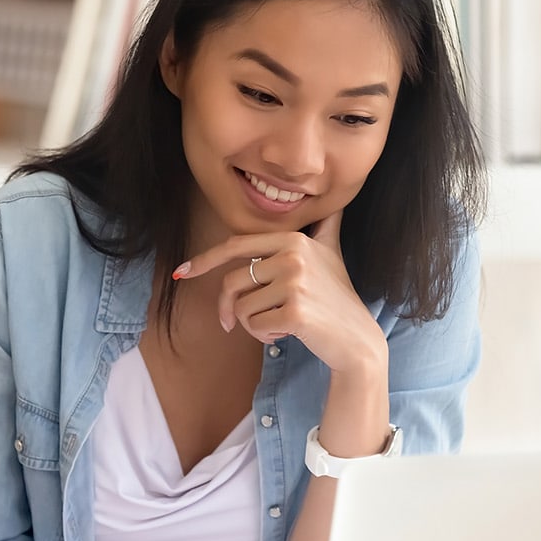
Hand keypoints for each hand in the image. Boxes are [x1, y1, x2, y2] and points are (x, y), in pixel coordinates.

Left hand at [173, 210, 385, 374]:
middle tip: (232, 323)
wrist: (357, 339)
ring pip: (241, 307)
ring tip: (278, 324)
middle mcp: (294, 255)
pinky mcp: (295, 312)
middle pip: (232, 281)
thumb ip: (324, 226)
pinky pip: (254, 326)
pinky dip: (263, 336)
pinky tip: (287, 333)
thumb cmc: (337, 298)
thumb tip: (334, 202)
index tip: (183, 272)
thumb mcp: (331, 254)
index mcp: (293, 239)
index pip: (236, 245)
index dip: (205, 259)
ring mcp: (296, 283)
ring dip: (251, 324)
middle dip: (227, 307)